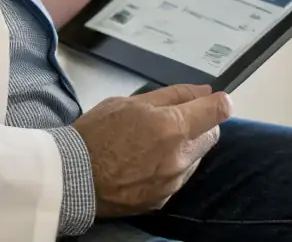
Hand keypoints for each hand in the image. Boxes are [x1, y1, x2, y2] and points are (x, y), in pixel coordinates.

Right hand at [72, 83, 231, 218]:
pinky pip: (179, 178)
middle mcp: (179, 157)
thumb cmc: (97, 134)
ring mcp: (172, 182)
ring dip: (185, 147)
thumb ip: (174, 95)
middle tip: (174, 119)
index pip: (218, 111)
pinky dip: (171, 167)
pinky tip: (147, 163)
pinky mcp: (163, 199)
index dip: (219, 102)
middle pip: (211, 135)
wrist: (73, 176)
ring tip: (153, 143)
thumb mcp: (131, 102)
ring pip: (196, 158)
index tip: (213, 100)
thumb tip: (204, 92)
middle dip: (200, 124)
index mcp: (172, 127)